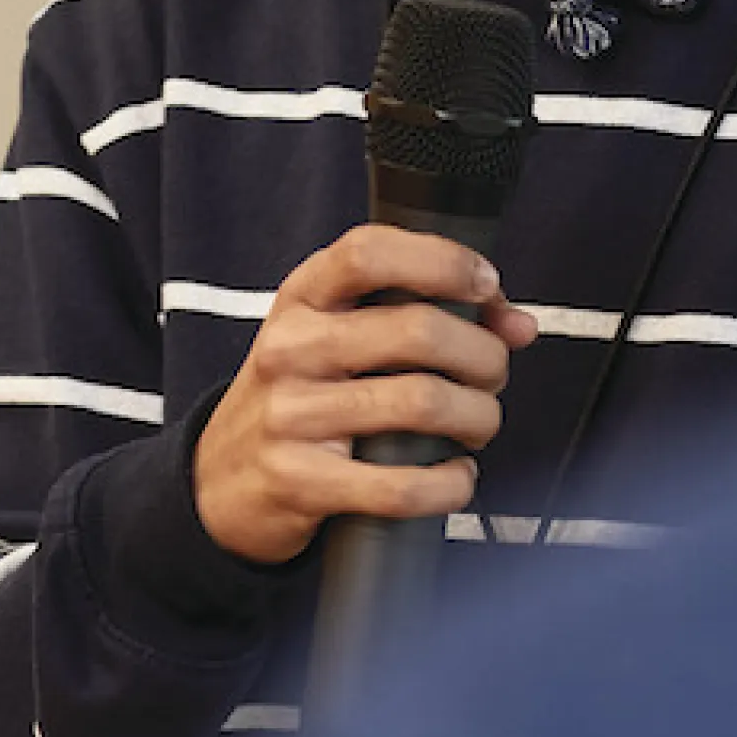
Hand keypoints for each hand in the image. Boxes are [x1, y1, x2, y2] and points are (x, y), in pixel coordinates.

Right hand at [191, 224, 541, 565]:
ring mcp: (291, 415)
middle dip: (483, 356)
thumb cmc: (303, 397)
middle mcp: (291, 348)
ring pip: (423, 403)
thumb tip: (516, 325)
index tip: (485, 284)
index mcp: (302, 298)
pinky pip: (402, 484)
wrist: (221, 482)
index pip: (369, 252)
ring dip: (478, 417)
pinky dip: (451, 483)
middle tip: (491, 374)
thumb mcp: (340, 339)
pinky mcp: (301, 480)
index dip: (442, 260)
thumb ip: (425, 315)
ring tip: (477, 424)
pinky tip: (456, 476)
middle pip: (418, 331)